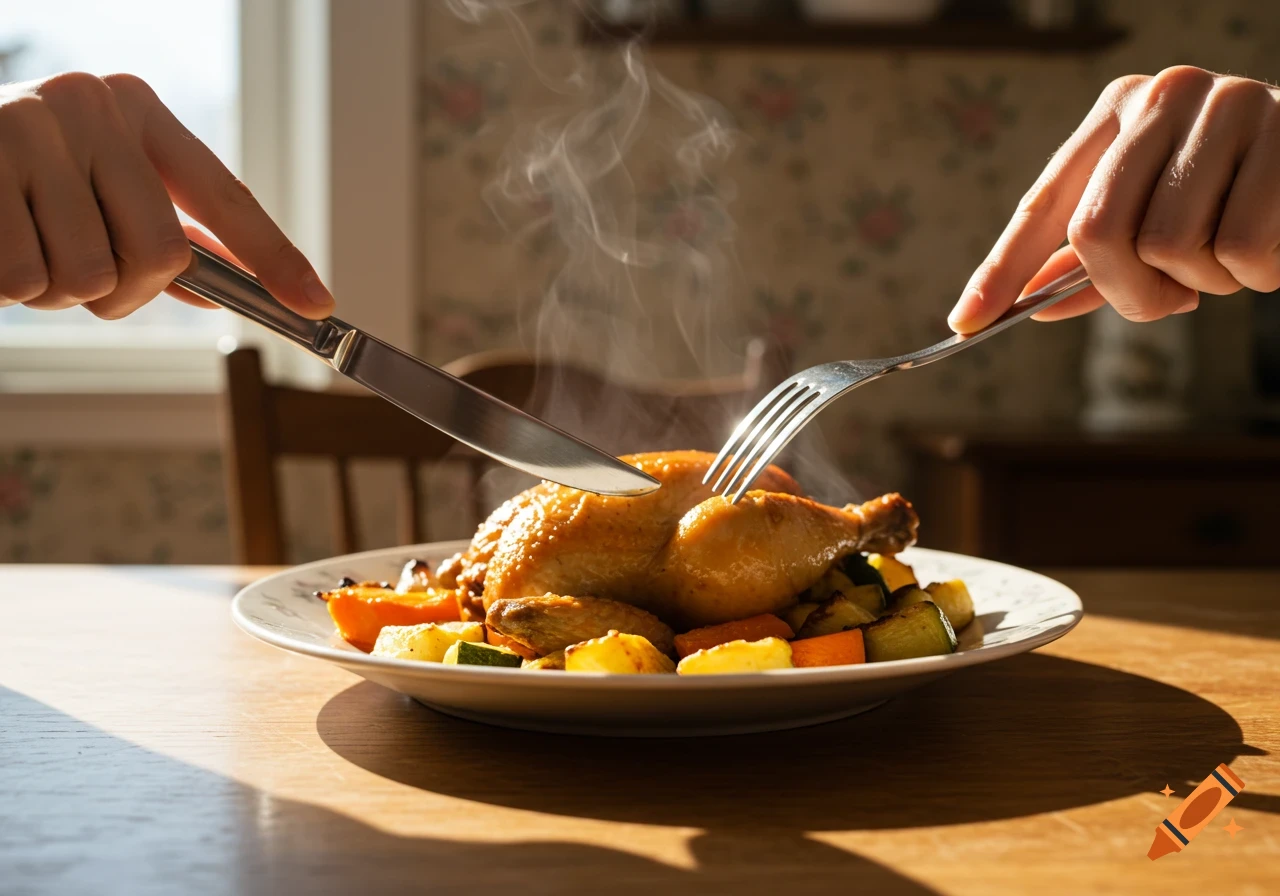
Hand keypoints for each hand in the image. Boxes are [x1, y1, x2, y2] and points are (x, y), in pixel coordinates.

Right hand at [0, 72, 332, 318]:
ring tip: (24, 243)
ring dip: (57, 291)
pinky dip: (8, 287)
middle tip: (81, 273)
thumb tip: (220, 285)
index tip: (317, 304)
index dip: (275, 258)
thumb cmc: (15, 175)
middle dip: (124, 291)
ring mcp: (30, 129)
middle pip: (163, 256)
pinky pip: (25, 279)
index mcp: (135, 108)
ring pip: (92, 278)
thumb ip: (157, 226)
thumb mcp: (93, 181)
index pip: (226, 196)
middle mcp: (90, 105)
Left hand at [949, 66, 1279, 332]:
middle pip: (1098, 233)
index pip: (1043, 204)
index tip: (967, 323)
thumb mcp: (1156, 213)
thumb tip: (1031, 305)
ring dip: (1201, 281)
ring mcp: (1229, 106)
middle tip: (1166, 301)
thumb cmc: (1233, 189)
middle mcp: (1165, 95)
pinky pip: (1241, 250)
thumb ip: (1094, 258)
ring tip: (1229, 256)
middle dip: (1128, 291)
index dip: (1001, 271)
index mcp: (1119, 109)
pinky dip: (1254, 275)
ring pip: (1170, 247)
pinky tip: (1270, 248)